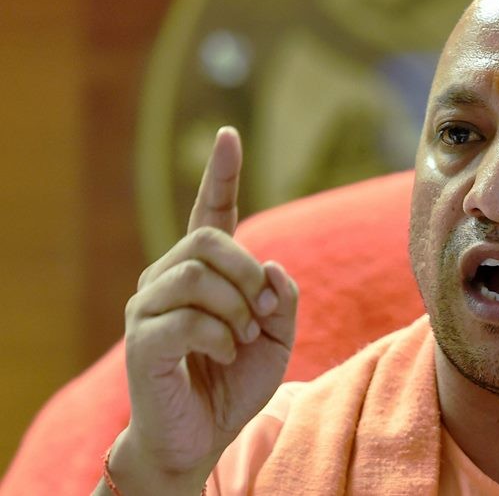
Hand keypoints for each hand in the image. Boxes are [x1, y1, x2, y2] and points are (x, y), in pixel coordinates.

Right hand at [102, 127, 296, 492]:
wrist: (201, 436)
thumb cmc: (234, 382)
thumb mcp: (277, 337)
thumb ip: (283, 298)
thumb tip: (272, 265)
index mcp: (203, 273)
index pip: (211, 212)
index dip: (222, 174)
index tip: (229, 136)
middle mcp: (168, 279)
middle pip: (209, 240)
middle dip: (247, 274)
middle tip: (259, 314)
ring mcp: (148, 306)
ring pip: (199, 275)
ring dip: (236, 310)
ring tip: (240, 340)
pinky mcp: (141, 338)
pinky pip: (190, 318)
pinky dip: (221, 338)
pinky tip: (222, 355)